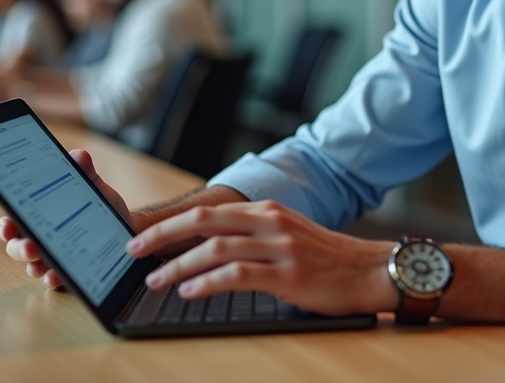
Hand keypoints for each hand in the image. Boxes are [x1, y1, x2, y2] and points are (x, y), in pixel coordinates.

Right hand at [0, 149, 135, 288]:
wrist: (128, 229)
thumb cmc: (101, 208)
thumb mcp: (95, 189)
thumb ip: (85, 174)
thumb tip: (79, 156)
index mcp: (40, 216)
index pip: (15, 222)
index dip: (6, 225)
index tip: (7, 224)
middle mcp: (41, 239)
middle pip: (17, 246)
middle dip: (18, 247)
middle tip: (28, 245)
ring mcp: (52, 257)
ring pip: (33, 265)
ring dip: (33, 264)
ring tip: (40, 262)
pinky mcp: (68, 271)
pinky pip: (55, 278)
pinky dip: (53, 277)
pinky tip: (56, 275)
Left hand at [128, 200, 396, 315]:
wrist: (370, 271)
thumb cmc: (327, 259)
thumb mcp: (288, 235)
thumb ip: (254, 236)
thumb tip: (208, 250)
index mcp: (267, 211)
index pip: (208, 211)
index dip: (170, 223)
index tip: (142, 237)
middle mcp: (271, 222)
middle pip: (204, 220)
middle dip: (163, 236)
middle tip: (134, 251)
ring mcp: (280, 247)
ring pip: (217, 248)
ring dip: (179, 265)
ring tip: (156, 280)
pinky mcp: (289, 274)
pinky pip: (239, 274)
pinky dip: (208, 282)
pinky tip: (190, 292)